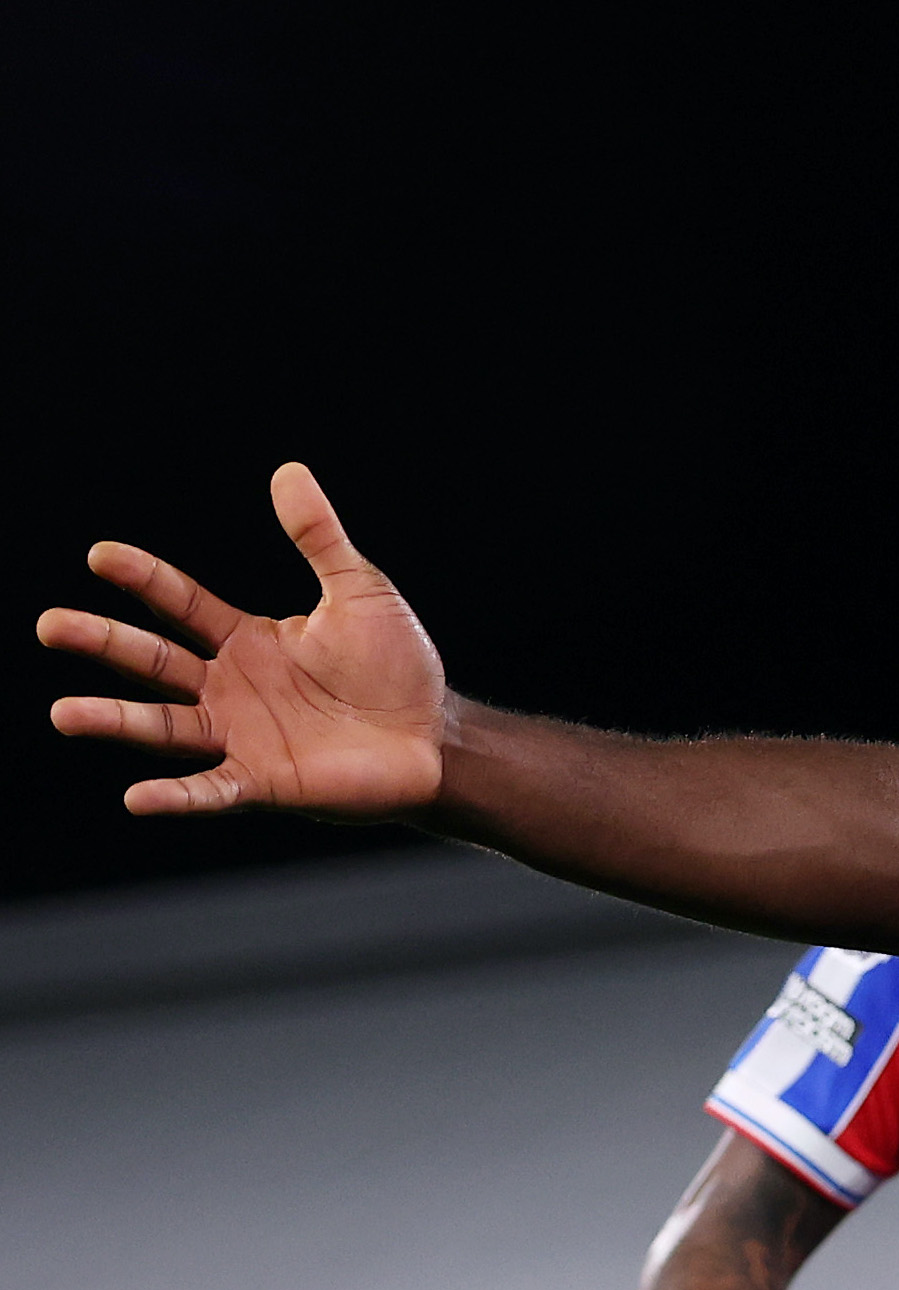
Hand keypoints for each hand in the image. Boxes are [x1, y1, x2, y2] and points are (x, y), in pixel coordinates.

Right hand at [39, 463, 446, 817]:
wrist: (436, 737)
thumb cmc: (399, 667)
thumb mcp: (360, 592)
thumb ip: (319, 538)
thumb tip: (289, 471)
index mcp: (246, 640)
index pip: (180, 603)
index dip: (144, 579)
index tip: (101, 555)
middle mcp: (229, 688)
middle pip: (152, 662)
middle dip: (102, 642)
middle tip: (51, 624)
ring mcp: (241, 736)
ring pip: (163, 726)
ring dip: (114, 722)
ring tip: (63, 714)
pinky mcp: (265, 781)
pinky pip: (211, 789)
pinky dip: (177, 796)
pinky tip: (138, 797)